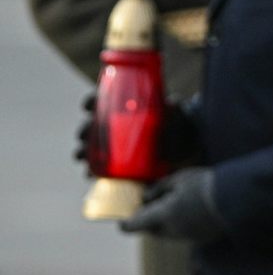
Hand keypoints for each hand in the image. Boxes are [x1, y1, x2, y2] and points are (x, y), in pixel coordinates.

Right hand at [78, 92, 197, 169]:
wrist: (190, 152)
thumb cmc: (181, 128)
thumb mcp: (179, 118)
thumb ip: (176, 112)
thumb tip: (172, 103)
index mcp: (126, 109)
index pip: (103, 100)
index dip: (91, 101)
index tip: (88, 105)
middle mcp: (116, 127)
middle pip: (91, 125)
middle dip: (83, 130)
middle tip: (84, 134)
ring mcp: (115, 147)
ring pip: (90, 147)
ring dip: (82, 150)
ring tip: (82, 155)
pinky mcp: (118, 166)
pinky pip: (99, 169)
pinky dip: (92, 171)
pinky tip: (90, 174)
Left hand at [121, 167, 224, 242]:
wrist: (237, 197)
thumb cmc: (206, 185)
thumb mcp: (180, 179)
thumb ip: (159, 190)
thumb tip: (147, 198)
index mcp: (164, 215)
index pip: (136, 225)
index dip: (126, 225)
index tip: (122, 223)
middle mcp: (173, 230)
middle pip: (153, 232)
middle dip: (148, 224)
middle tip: (150, 210)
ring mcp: (189, 236)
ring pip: (169, 234)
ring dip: (166, 225)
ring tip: (173, 210)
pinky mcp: (203, 238)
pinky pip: (185, 234)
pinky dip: (182, 226)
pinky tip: (191, 213)